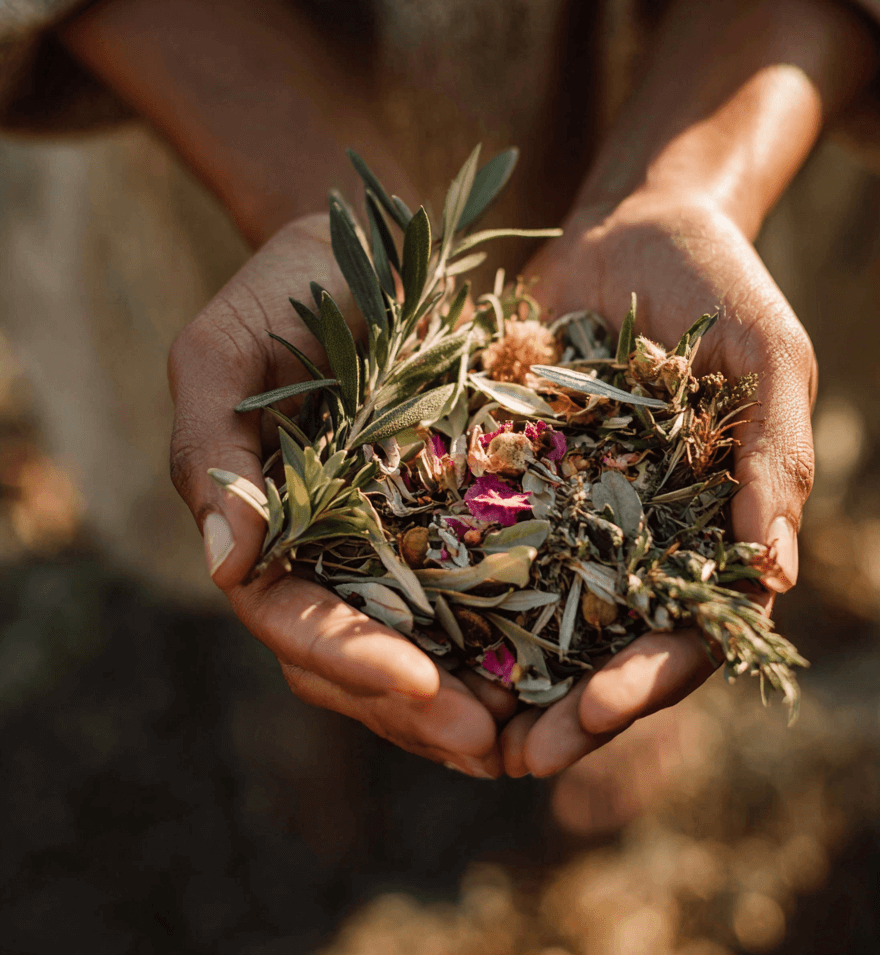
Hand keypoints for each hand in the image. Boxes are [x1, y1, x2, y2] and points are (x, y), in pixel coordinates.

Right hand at [168, 216, 512, 777]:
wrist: (377, 245)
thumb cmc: (289, 289)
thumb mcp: (224, 350)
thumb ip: (209, 452)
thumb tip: (224, 568)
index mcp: (269, 531)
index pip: (292, 619)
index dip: (346, 657)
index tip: (416, 680)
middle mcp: (331, 552)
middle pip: (358, 662)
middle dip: (415, 707)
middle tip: (489, 744)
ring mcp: (396, 543)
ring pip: (423, 649)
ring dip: (467, 701)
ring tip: (530, 736)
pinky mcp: (463, 519)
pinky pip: (485, 598)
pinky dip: (514, 642)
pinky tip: (561, 672)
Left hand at [500, 191, 813, 777]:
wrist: (636, 221)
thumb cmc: (721, 282)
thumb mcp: (767, 356)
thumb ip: (778, 456)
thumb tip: (777, 578)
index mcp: (709, 528)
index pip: (689, 631)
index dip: (649, 679)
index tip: (597, 710)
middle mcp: (637, 534)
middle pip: (606, 644)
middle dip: (563, 704)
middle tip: (509, 752)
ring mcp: (573, 509)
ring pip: (536, 611)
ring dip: (498, 669)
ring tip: (446, 715)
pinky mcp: (514, 471)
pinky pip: (481, 535)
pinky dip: (450, 583)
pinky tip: (401, 621)